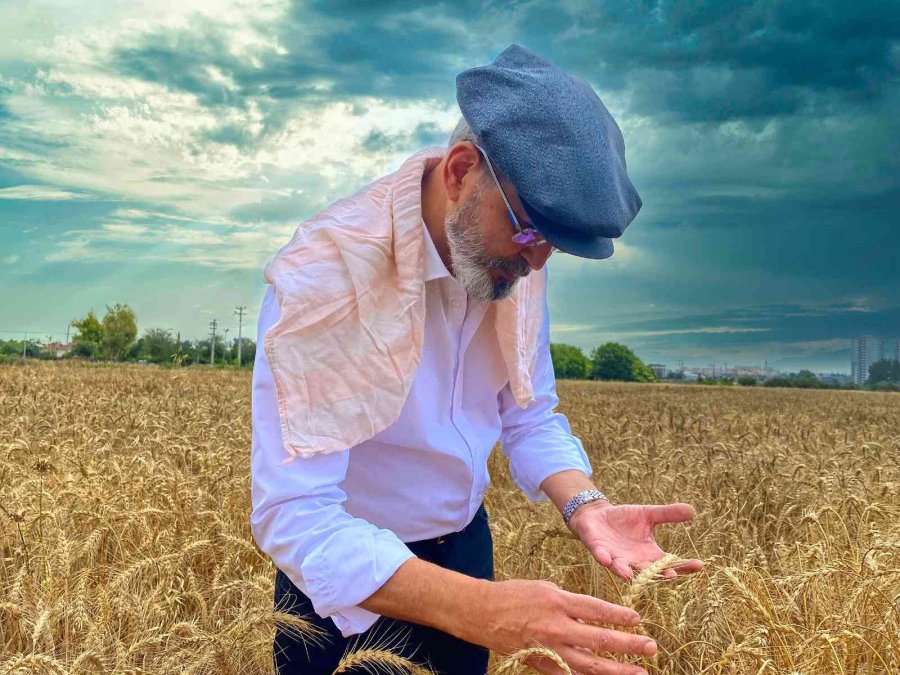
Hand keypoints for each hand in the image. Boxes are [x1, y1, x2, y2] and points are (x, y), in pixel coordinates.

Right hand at [464, 578, 655, 674]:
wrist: (481, 612)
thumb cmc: (512, 594)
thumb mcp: (544, 587)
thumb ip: (568, 602)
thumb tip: (589, 613)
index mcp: (558, 601)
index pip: (597, 610)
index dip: (619, 615)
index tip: (638, 619)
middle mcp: (557, 626)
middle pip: (600, 639)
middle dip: (628, 644)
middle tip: (651, 647)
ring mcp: (550, 648)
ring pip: (589, 664)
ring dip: (617, 670)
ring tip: (639, 672)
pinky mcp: (542, 663)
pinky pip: (569, 674)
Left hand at [568, 501, 704, 580]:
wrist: (598, 515)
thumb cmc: (625, 519)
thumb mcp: (648, 514)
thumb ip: (668, 514)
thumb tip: (692, 511)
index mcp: (649, 554)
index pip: (670, 563)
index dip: (685, 565)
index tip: (700, 564)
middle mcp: (634, 561)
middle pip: (649, 572)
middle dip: (658, 574)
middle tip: (672, 575)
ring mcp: (616, 557)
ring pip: (622, 568)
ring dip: (625, 572)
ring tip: (630, 575)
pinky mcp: (599, 550)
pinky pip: (601, 556)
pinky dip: (604, 558)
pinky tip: (606, 559)